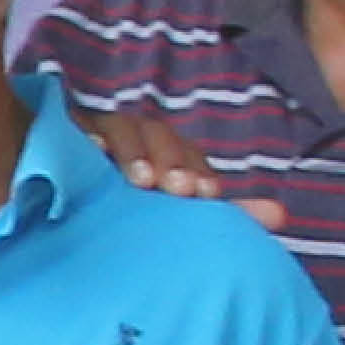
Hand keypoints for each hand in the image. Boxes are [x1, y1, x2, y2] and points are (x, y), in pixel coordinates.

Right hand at [78, 104, 242, 203]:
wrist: (66, 208)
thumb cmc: (132, 214)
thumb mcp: (180, 216)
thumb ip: (228, 215)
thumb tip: (282, 216)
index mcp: (164, 156)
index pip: (186, 153)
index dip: (197, 170)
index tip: (206, 194)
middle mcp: (135, 140)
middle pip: (157, 135)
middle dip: (171, 160)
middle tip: (177, 190)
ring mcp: (98, 133)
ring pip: (122, 128)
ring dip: (135, 152)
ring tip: (140, 181)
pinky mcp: (63, 134)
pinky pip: (74, 128)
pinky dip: (85, 137)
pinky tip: (90, 151)